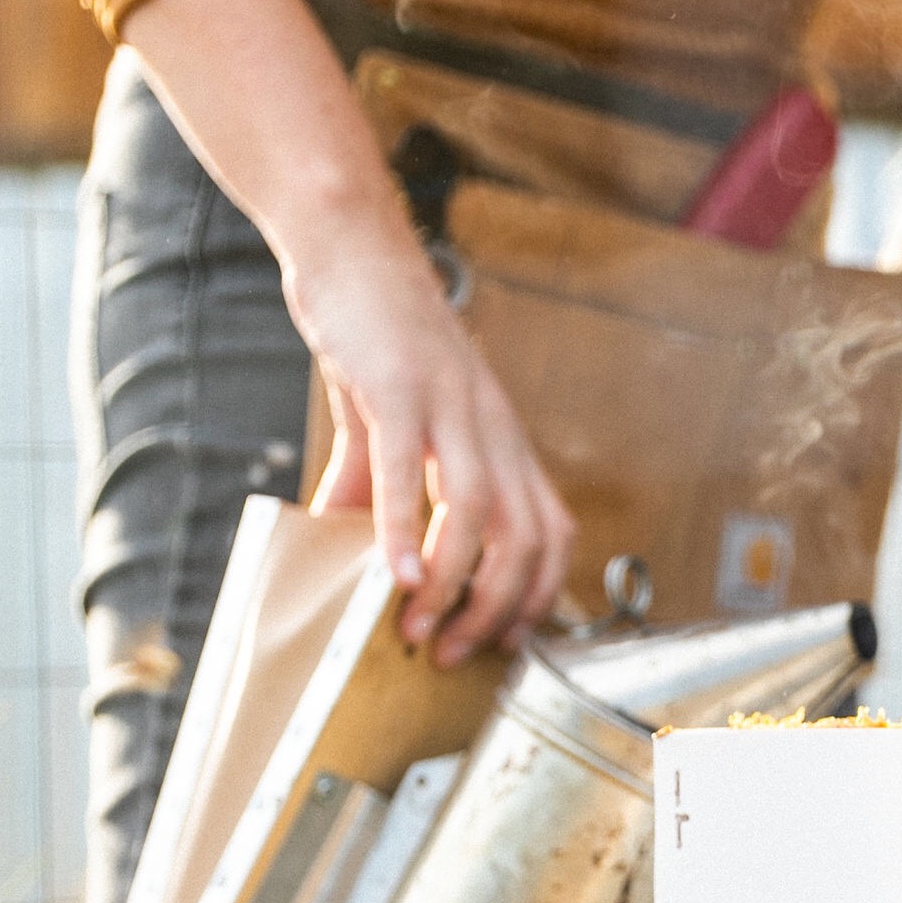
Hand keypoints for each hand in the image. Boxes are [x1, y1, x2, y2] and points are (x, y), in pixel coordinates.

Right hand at [297, 230, 575, 665]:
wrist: (350, 246)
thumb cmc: (374, 336)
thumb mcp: (388, 423)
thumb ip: (379, 489)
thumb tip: (353, 550)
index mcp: (501, 438)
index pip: (552, 532)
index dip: (539, 595)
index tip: (503, 641)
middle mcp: (491, 426)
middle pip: (527, 537)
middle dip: (499, 610)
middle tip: (457, 655)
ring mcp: (451, 405)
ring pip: (478, 513)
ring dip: (452, 583)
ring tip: (420, 630)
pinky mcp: (400, 386)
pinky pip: (408, 472)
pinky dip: (405, 532)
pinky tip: (391, 576)